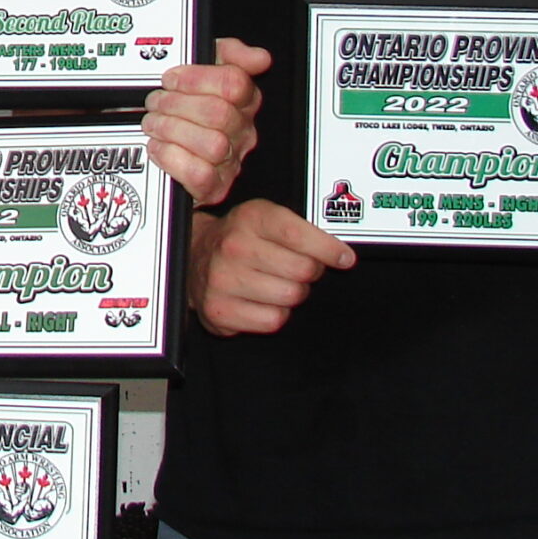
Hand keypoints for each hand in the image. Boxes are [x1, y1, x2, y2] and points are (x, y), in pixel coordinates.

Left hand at [142, 40, 269, 204]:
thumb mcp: (204, 67)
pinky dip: (172, 158)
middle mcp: (241, 132)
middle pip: (220, 113)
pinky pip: (200, 174)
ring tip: (153, 124)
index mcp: (243, 101)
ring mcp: (229, 161)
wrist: (167, 150)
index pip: (234, 84)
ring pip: (213, 144)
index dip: (196, 78)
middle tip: (156, 102)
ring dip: (172, 130)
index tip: (170, 78)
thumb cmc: (186, 107)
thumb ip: (229, 53)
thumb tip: (258, 57)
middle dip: (177, 104)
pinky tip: (158, 147)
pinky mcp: (212, 187)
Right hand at [190, 199, 354, 336]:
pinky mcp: (220, 310)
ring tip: (276, 282)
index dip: (329, 249)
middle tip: (297, 268)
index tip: (344, 258)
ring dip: (292, 293)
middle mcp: (234, 247)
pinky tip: (262, 300)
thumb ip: (303, 230)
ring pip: (291, 297)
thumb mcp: (266, 218)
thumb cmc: (239, 238)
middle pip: (303, 270)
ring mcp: (223, 280)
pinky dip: (275, 314)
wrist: (193, 256)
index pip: (299, 235)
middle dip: (309, 272)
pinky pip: (274, 320)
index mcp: (250, 218)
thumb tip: (341, 255)